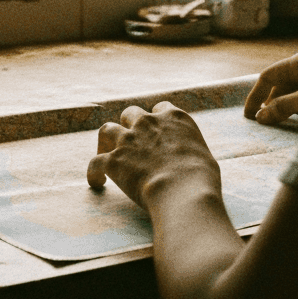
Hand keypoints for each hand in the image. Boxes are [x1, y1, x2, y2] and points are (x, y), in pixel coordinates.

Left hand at [87, 102, 220, 210]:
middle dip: (129, 124)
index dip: (157, 118)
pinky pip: (95, 162)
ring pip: (107, 129)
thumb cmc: (200, 177)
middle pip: (130, 113)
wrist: (182, 190)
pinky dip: (94, 172)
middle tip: (131, 141)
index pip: (162, 108)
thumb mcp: (204, 154)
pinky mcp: (113, 160)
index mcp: (174, 118)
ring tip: (106, 152)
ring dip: (106, 140)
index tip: (157, 130)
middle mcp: (148, 123)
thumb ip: (190, 149)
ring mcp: (128, 140)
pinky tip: (97, 181)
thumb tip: (190, 160)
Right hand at [243, 49, 297, 124]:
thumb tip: (260, 117)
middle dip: (275, 105)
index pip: (269, 76)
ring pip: (293, 96)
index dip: (256, 95)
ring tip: (294, 122)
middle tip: (268, 124)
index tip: (249, 115)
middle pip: (280, 87)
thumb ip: (282, 107)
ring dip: (290, 110)